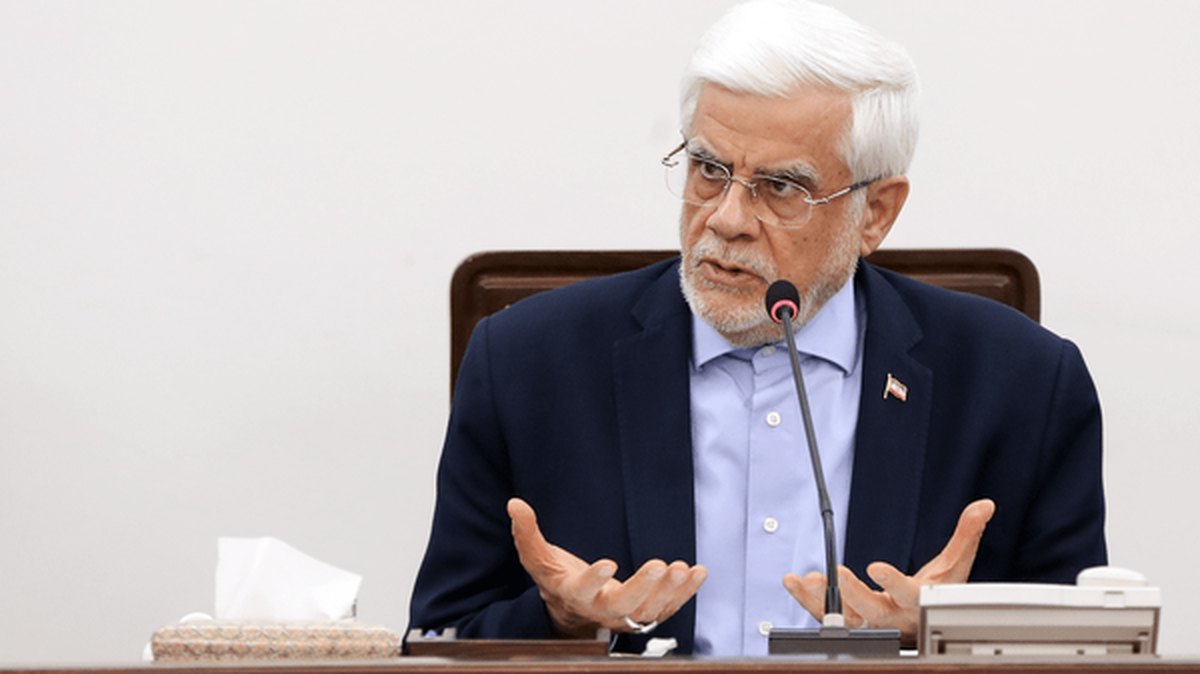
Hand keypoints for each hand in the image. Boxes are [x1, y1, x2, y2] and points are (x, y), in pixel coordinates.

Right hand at [507, 497, 707, 638]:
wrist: (575, 613)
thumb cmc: (558, 580)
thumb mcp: (538, 559)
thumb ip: (526, 533)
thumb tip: (514, 504)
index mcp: (574, 596)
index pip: (582, 592)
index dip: (593, 581)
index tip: (607, 564)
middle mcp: (602, 611)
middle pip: (623, 606)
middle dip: (642, 588)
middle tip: (657, 567)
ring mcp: (627, 616)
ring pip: (650, 611)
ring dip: (669, 591)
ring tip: (682, 569)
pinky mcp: (648, 614)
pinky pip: (670, 607)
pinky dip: (686, 593)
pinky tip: (698, 573)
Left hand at [782, 498, 994, 646]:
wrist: (920, 625)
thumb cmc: (937, 595)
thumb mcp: (954, 566)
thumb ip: (966, 535)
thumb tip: (984, 505)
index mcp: (916, 603)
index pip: (907, 594)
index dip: (892, 582)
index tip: (876, 567)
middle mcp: (889, 616)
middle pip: (870, 610)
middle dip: (853, 594)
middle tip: (839, 574)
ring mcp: (866, 621)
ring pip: (842, 617)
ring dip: (820, 600)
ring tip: (807, 580)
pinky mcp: (848, 619)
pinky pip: (823, 614)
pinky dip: (806, 600)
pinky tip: (794, 582)